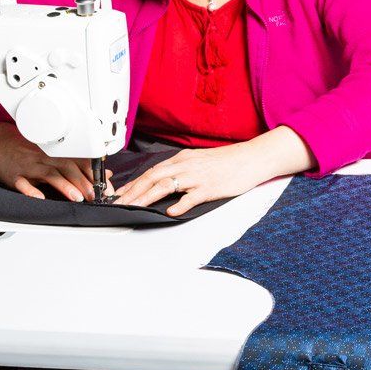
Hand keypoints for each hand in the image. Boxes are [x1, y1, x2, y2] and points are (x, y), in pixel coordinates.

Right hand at [0, 126, 102, 202]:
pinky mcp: (15, 175)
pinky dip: (31, 190)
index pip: (79, 162)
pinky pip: (23, 183)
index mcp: (56, 154)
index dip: (94, 174)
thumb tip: (104, 173)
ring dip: (65, 186)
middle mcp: (45, 158)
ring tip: (77, 198)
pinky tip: (39, 197)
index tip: (105, 186)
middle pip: (68, 168)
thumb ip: (79, 165)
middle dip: (83, 182)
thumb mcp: (53, 155)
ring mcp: (30, 166)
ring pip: (50, 175)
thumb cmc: (28, 150)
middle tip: (95, 196)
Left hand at [114, 141, 279, 216]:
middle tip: (118, 204)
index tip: (120, 195)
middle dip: (132, 191)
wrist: (252, 157)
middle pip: (153, 177)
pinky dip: (179, 204)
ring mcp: (197, 176)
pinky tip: (170, 212)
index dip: (134, 183)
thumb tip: (166, 183)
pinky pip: (191, 196)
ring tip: (133, 208)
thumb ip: (182, 171)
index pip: (152, 171)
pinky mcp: (210, 187)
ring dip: (146, 197)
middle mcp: (186, 165)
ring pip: (165, 185)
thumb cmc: (229, 162)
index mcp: (182, 159)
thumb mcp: (200, 161)